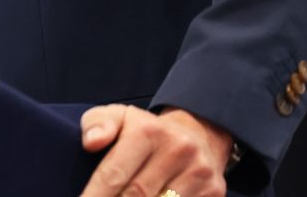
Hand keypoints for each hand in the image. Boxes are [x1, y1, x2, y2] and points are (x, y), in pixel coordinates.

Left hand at [78, 104, 232, 196]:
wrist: (197, 135)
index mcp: (149, 131)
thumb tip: (91, 142)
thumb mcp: (118, 117)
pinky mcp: (215, 192)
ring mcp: (199, 173)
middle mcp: (178, 149)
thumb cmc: (144, 132)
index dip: (95, 195)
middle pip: (137, 195)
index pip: (115, 174)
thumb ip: (97, 125)